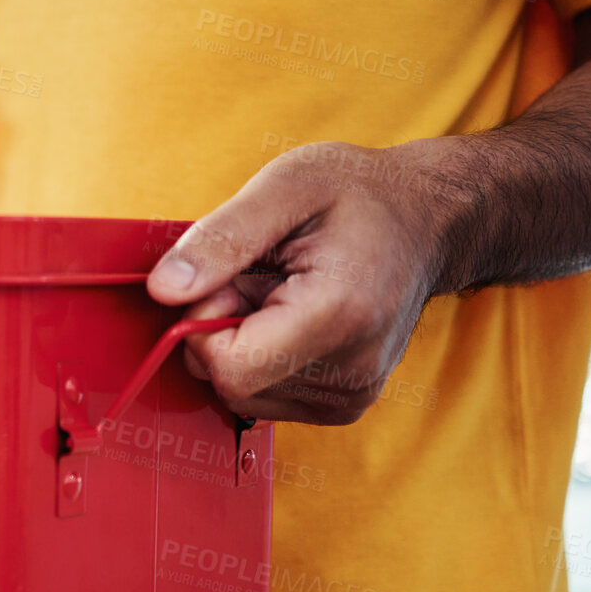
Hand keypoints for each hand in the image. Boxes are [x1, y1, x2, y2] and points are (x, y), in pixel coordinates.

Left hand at [145, 139, 463, 424]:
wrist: (428, 219)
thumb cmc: (359, 194)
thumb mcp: (285, 186)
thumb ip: (220, 239)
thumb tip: (162, 290)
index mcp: (340, 316)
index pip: (228, 367)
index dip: (204, 322)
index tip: (231, 277)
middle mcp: (353, 372)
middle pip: (231, 384)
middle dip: (221, 331)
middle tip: (258, 278)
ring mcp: (351, 396)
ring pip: (243, 395)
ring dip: (241, 343)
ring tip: (280, 293)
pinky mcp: (344, 406)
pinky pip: (265, 398)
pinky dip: (261, 359)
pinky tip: (290, 318)